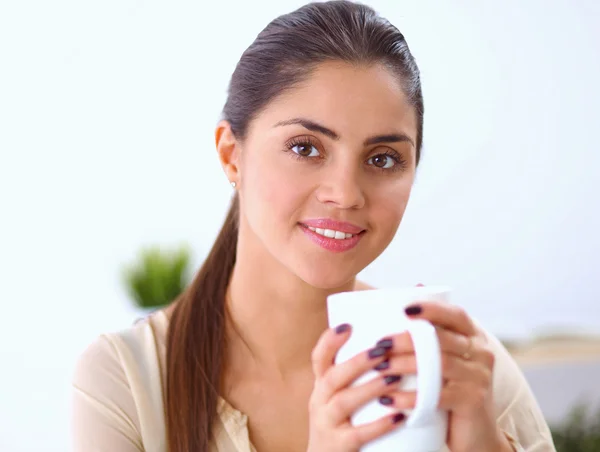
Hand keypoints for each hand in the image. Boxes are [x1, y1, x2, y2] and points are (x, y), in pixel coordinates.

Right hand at [307, 324, 404, 451]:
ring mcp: (326, 424)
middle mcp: (318, 402)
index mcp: (321, 386)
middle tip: (383, 349)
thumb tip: (389, 343)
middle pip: (333, 377)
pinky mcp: (337, 446)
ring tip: (395, 379)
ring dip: (370, 388)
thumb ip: (355, 375)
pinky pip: (357, 434)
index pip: (319, 359)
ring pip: (344, 401)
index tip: (347, 326)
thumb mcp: (339, 396)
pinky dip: (378, 425)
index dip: (329, 341)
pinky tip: (399, 417)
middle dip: (358, 362)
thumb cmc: (342, 422)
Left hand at [370, 301, 512, 451]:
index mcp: (473, 337)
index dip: (432, 309)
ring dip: (405, 365)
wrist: (476, 434)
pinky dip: (410, 397)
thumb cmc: (451, 388)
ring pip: (439, 364)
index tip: (404, 309)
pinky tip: (389, 399)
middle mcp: (481, 353)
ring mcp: (479, 377)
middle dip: (407, 340)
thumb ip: (434, 330)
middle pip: (442, 340)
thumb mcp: (446, 357)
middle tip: (380, 344)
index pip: (455, 315)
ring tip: (380, 368)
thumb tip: (416, 286)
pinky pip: (438, 395)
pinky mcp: (473, 401)